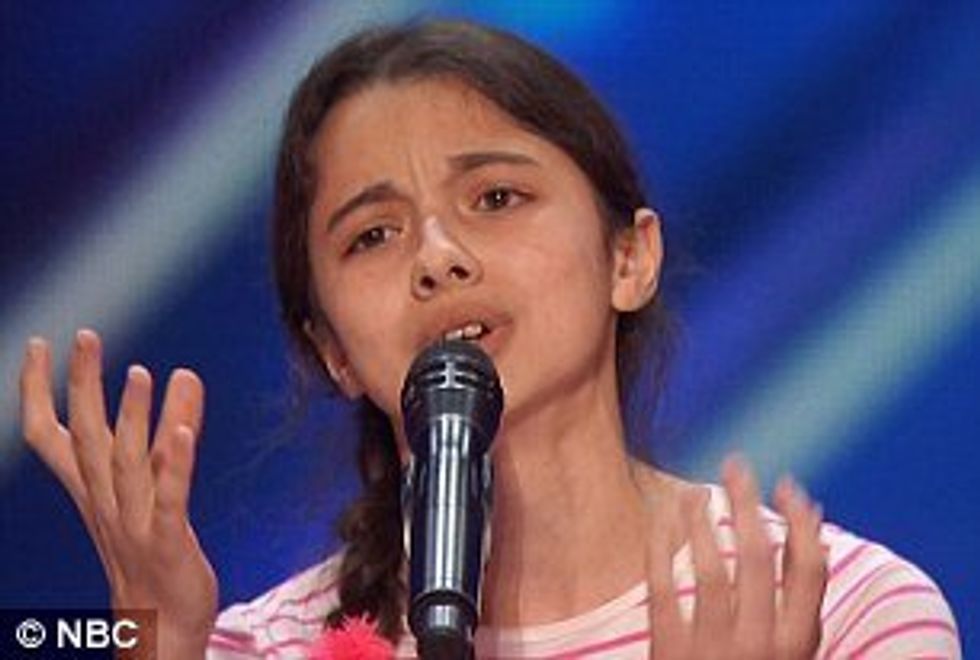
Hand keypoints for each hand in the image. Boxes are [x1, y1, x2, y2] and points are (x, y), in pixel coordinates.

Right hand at [19, 330, 216, 658]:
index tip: (42, 345)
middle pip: (86, 439)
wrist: (160, 625)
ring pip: (126, 466)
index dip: (43, 392)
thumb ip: (169, 430)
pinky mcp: (168, 541)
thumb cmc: (153, 549)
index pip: (53, 437)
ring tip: (140, 373)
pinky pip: (170, 500)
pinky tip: (185, 433)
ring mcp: (134, 523)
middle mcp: (105, 503)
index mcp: (92, 491)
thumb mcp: (157, 483)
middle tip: (86, 336)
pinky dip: (177, 466)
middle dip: (82, 387)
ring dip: (132, 419)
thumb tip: (182, 374)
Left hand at [646, 457, 826, 658]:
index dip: (801, 522)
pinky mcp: (668, 650)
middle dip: (747, 503)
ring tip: (697, 489)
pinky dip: (662, 547)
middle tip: (737, 463)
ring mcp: (710, 648)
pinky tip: (663, 516)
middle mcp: (758, 645)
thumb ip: (804, 603)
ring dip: (703, 520)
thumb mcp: (796, 656)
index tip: (790, 485)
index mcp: (797, 648)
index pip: (808, 571)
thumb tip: (815, 527)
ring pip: (709, 567)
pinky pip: (663, 587)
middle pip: (755, 556)